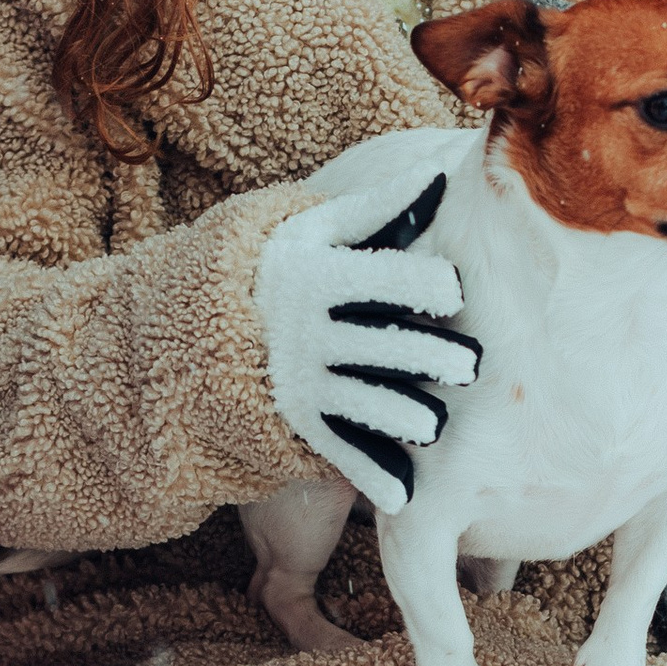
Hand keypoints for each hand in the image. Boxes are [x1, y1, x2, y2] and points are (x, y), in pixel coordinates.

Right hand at [254, 169, 478, 515]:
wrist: (197, 325)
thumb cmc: (281, 268)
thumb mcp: (315, 230)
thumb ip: (379, 207)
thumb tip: (442, 173)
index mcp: (323, 276)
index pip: (400, 281)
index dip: (436, 288)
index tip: (452, 295)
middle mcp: (314, 332)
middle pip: (399, 349)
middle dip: (443, 360)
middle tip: (469, 366)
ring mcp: (306, 383)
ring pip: (380, 406)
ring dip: (416, 420)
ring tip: (436, 421)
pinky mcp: (301, 424)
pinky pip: (346, 455)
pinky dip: (377, 477)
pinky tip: (405, 493)